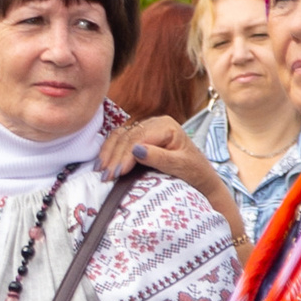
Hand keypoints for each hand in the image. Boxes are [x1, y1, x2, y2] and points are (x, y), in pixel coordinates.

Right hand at [103, 116, 248, 251]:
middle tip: (105, 177)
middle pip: (126, 137)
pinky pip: (119, 140)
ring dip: (108, 154)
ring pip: (119, 136)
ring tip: (100, 172)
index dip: (125, 155)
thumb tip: (136, 150)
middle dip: (114, 157)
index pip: (138, 138)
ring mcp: (146, 128)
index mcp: (166, 125)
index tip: (116, 174)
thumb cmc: (194, 172)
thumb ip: (159, 157)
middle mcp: (154, 122)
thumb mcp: (180, 166)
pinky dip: (110, 151)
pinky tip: (102, 164)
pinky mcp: (140, 137)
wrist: (201, 177)